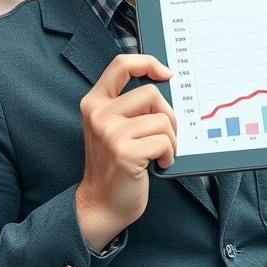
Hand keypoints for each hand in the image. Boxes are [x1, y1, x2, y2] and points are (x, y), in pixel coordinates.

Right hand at [75, 55, 176, 250]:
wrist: (101, 204)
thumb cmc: (115, 165)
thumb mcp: (113, 128)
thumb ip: (130, 106)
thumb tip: (165, 83)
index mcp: (95, 103)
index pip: (121, 64)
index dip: (148, 63)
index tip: (166, 74)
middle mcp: (99, 114)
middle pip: (152, 93)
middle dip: (168, 115)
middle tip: (165, 135)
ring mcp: (110, 133)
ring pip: (162, 119)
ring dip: (171, 139)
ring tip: (160, 153)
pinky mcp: (125, 153)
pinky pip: (164, 141)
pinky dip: (169, 154)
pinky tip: (158, 164)